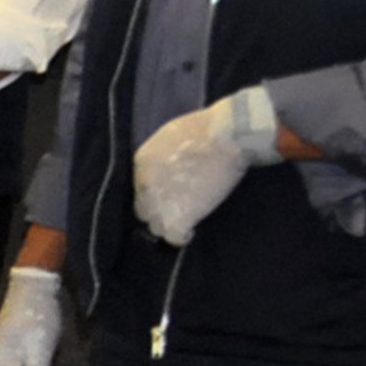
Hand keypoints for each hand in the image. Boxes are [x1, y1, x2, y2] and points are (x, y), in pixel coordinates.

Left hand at [131, 92, 267, 246]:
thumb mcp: (171, 136)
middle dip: (158, 211)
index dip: (156, 193)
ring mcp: (160, 203)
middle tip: (177, 210)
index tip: (170, 193)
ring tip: (185, 221)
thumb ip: (163, 156)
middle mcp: (145, 185)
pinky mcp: (179, 217)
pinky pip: (174, 237)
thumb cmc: (205, 128)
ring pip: (156, 226)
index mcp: (142, 162)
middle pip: (144, 210)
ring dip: (169, 225)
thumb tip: (169, 167)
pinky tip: (190, 232)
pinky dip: (182, 237)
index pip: (141, 188)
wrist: (224, 136)